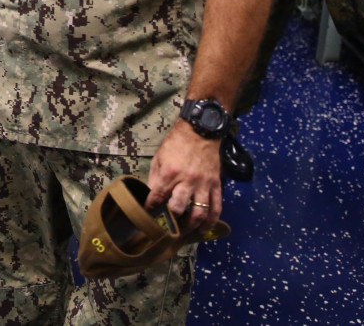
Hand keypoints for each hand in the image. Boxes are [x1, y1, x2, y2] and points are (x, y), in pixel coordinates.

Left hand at [145, 122, 222, 236]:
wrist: (200, 131)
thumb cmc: (176, 143)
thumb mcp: (159, 158)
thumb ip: (155, 178)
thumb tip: (150, 196)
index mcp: (170, 173)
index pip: (157, 197)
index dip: (151, 208)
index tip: (147, 215)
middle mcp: (187, 181)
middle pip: (178, 209)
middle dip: (170, 221)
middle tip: (167, 228)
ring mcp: (203, 184)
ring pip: (199, 213)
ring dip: (191, 226)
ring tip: (185, 232)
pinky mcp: (216, 185)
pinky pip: (216, 207)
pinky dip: (211, 221)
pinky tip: (204, 228)